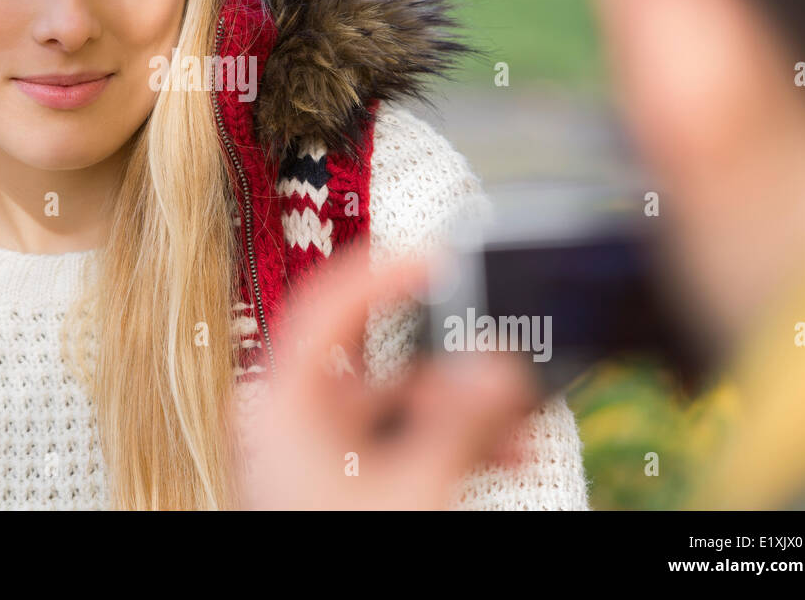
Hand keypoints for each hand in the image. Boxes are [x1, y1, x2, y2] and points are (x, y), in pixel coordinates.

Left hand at [237, 243, 539, 509]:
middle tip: (510, 370)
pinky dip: (444, 444)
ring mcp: (310, 449)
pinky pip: (394, 442)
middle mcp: (289, 416)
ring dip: (463, 414)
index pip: (329, 305)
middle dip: (456, 372)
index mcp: (281, 402)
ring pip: (397, 408)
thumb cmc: (333, 546)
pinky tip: (499, 452)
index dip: (384, 274)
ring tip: (523, 429)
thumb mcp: (410, 490)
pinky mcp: (333, 478)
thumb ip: (459, 423)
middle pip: (381, 364)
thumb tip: (499, 368)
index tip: (439, 258)